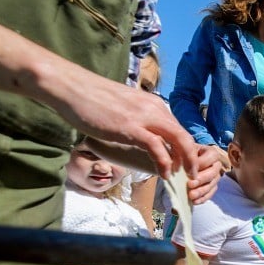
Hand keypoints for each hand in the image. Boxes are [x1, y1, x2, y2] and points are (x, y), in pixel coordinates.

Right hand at [52, 70, 199, 179]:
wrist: (70, 87)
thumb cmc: (91, 99)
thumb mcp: (124, 109)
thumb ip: (137, 121)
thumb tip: (140, 138)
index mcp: (153, 104)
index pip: (178, 129)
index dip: (184, 150)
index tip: (184, 165)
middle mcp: (154, 108)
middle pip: (184, 135)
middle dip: (192, 158)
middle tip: (192, 175)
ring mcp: (143, 117)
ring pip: (178, 140)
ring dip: (185, 162)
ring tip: (184, 178)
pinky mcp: (130, 127)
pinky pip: (156, 147)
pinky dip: (165, 163)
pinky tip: (164, 175)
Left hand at [183, 145, 223, 204]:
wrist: (181, 163)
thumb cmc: (182, 155)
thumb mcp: (182, 151)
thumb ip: (184, 157)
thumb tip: (181, 167)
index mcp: (210, 152)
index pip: (211, 157)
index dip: (201, 164)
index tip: (188, 170)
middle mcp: (216, 164)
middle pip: (214, 172)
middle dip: (202, 179)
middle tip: (190, 184)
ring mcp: (215, 176)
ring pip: (213, 184)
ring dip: (202, 191)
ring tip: (191, 195)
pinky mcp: (212, 187)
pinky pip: (210, 193)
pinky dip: (203, 198)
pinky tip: (194, 201)